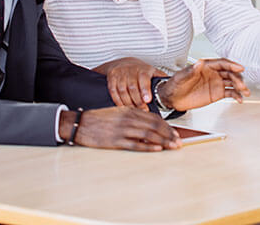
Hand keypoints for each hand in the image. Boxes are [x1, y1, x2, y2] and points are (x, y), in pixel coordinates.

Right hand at [60, 107, 179, 150]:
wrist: (80, 123)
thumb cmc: (99, 119)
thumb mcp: (118, 112)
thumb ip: (133, 117)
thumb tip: (149, 126)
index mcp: (130, 110)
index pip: (154, 118)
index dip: (167, 126)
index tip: (175, 133)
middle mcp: (128, 118)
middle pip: (154, 126)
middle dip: (169, 134)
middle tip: (179, 142)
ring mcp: (122, 129)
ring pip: (148, 135)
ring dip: (163, 141)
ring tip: (172, 147)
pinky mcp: (116, 141)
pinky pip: (135, 144)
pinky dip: (148, 147)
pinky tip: (157, 149)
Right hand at [96, 58, 166, 108]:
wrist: (123, 63)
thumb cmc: (140, 70)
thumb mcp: (152, 71)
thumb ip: (160, 78)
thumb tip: (169, 87)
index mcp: (143, 69)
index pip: (144, 79)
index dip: (145, 90)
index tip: (147, 100)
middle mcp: (130, 70)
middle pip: (133, 87)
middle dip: (138, 101)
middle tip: (143, 110)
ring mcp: (120, 74)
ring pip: (123, 90)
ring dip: (128, 102)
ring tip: (134, 111)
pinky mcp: (112, 78)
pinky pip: (113, 91)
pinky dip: (118, 100)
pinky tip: (123, 107)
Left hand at [159, 58, 249, 111]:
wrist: (172, 98)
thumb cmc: (175, 85)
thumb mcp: (181, 77)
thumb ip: (191, 71)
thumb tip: (199, 63)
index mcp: (206, 66)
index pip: (222, 63)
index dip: (232, 65)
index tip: (240, 68)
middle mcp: (213, 73)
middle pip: (230, 73)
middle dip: (237, 78)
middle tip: (241, 85)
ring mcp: (216, 83)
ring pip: (232, 82)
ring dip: (240, 86)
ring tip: (245, 92)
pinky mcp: (217, 93)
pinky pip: (230, 93)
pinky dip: (236, 95)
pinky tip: (239, 99)